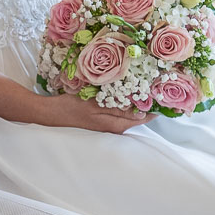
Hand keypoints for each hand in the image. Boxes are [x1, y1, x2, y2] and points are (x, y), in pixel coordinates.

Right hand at [33, 85, 150, 133]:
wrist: (51, 113)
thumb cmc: (71, 107)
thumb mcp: (95, 104)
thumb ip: (118, 109)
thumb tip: (141, 113)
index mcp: (114, 125)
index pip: (142, 118)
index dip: (154, 108)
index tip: (163, 96)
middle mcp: (113, 128)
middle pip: (136, 117)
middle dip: (146, 105)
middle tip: (155, 87)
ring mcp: (106, 125)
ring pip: (127, 115)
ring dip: (135, 104)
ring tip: (143, 88)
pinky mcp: (100, 121)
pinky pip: (118, 113)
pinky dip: (124, 105)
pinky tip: (123, 95)